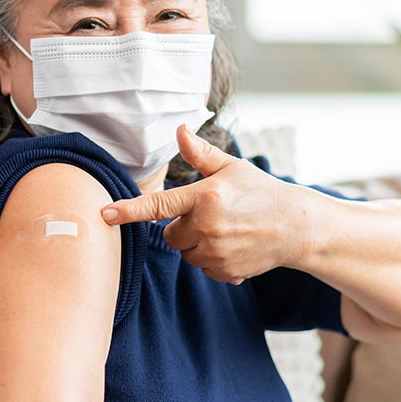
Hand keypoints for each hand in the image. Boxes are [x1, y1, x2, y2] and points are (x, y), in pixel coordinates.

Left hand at [100, 125, 310, 284]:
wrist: (297, 226)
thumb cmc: (261, 191)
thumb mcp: (232, 167)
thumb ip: (200, 154)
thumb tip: (179, 129)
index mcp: (205, 196)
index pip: (157, 206)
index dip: (128, 211)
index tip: (103, 214)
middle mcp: (207, 226)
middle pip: (171, 235)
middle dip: (183, 227)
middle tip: (211, 215)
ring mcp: (217, 252)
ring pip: (186, 253)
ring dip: (197, 244)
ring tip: (226, 230)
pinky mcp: (226, 271)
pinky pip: (204, 269)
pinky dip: (213, 260)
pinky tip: (234, 246)